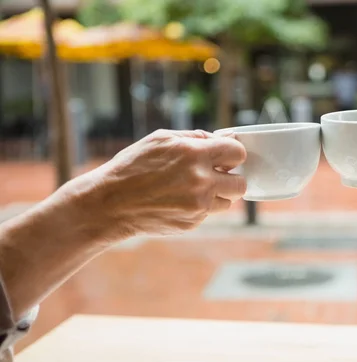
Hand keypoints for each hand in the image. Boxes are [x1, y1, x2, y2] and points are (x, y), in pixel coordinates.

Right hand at [80, 129, 246, 237]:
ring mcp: (198, 205)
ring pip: (228, 201)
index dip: (233, 154)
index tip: (226, 157)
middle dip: (231, 178)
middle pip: (241, 183)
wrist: (110, 204)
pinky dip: (199, 207)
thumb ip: (196, 138)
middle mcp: (201, 181)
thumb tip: (224, 138)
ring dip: (217, 195)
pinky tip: (177, 201)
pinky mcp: (192, 223)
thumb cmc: (133, 167)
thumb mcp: (161, 140)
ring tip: (192, 189)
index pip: (238, 153)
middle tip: (216, 175)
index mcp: (195, 154)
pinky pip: (208, 214)